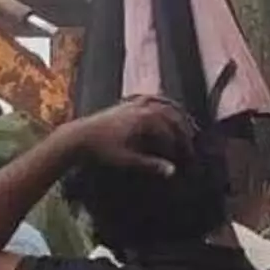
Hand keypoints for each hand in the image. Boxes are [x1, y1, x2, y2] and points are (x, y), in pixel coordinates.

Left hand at [71, 96, 195, 176]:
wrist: (78, 136)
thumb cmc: (101, 150)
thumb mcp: (126, 159)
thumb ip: (150, 165)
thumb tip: (172, 171)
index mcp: (144, 119)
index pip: (171, 130)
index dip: (182, 144)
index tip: (188, 157)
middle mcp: (141, 107)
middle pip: (171, 114)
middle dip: (183, 129)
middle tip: (190, 143)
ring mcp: (133, 103)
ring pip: (162, 103)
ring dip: (176, 112)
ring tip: (185, 123)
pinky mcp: (125, 104)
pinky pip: (149, 98)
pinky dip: (160, 101)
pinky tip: (163, 105)